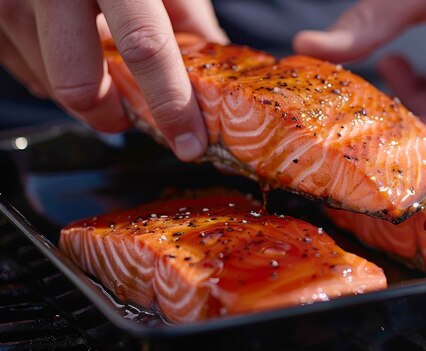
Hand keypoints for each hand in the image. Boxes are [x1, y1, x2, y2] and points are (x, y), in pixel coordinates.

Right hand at [0, 0, 226, 160]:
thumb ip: (187, 17)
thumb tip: (211, 72)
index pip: (144, 49)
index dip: (171, 105)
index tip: (189, 144)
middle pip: (80, 85)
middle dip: (113, 116)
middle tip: (133, 114)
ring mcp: (9, 0)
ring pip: (49, 84)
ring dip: (85, 91)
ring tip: (98, 59)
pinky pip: (24, 69)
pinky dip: (53, 73)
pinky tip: (69, 46)